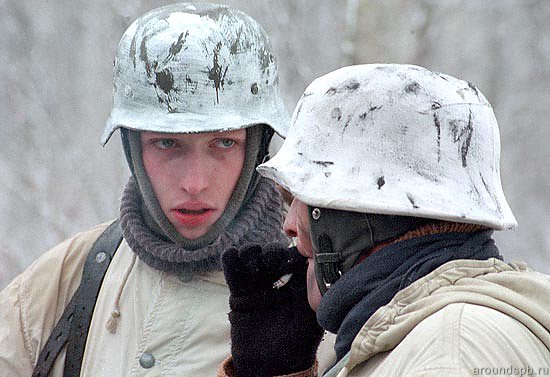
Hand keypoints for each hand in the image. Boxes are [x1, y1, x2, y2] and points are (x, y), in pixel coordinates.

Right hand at [222, 243, 322, 376]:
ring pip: (251, 258)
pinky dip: (231, 261)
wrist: (271, 366)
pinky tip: (232, 255)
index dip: (289, 253)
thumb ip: (305, 295)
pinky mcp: (239, 293)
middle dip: (269, 253)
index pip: (293, 258)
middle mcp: (278, 280)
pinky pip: (233, 273)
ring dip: (251, 253)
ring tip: (252, 259)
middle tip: (270, 261)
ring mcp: (257, 285)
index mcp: (298, 282)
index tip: (288, 258)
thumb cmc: (297, 344)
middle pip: (271, 254)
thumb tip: (304, 268)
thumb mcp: (308, 320)